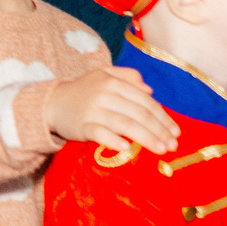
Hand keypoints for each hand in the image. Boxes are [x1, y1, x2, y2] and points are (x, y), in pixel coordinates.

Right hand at [45, 66, 176, 155]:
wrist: (50, 103)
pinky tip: (126, 148)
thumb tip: (150, 90)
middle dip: (159, 130)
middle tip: (173, 146)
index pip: (145, 101)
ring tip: (161, 150)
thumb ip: (128, 77)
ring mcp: (92, 110)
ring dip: (146, 138)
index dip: (163, 117)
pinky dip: (113, 140)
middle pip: (139, 113)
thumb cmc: (83, 92)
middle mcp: (104, 94)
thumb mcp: (103, 75)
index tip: (176, 132)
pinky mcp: (81, 125)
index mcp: (112, 81)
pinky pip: (99, 133)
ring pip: (125, 124)